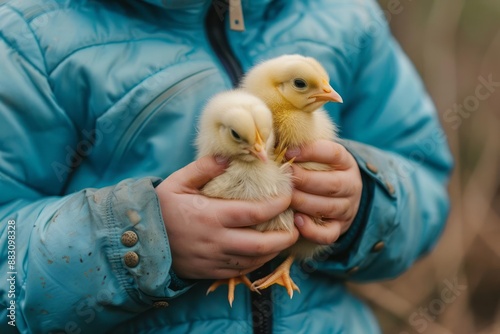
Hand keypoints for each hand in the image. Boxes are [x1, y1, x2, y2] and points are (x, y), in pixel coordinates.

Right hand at [155, 155, 298, 279]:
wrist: (139, 241)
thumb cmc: (160, 208)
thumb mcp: (177, 182)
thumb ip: (204, 167)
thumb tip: (230, 157)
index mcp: (212, 216)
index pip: (255, 213)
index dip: (278, 205)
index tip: (289, 196)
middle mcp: (217, 241)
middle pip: (261, 245)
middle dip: (285, 238)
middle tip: (296, 227)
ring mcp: (214, 260)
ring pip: (254, 261)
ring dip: (273, 251)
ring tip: (284, 239)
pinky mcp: (210, 272)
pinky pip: (240, 271)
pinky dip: (256, 263)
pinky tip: (262, 253)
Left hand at [286, 140, 362, 244]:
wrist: (339, 196)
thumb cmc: (318, 170)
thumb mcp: (316, 156)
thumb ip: (301, 147)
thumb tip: (273, 136)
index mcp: (346, 163)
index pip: (334, 153)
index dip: (312, 151)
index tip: (288, 151)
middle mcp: (351, 185)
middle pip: (332, 184)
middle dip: (305, 180)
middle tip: (284, 176)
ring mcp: (347, 208)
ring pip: (328, 208)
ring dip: (304, 203)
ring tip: (285, 198)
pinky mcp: (339, 228)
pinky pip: (328, 234)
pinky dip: (312, 230)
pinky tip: (296, 221)